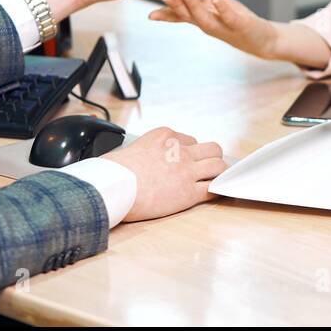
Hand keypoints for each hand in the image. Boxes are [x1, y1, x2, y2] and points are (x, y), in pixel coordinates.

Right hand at [103, 126, 226, 221]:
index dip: (189, 152)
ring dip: (218, 173)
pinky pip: (212, 189)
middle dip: (211, 158)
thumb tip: (141, 160)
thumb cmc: (113, 171)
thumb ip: (146, 150)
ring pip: (218, 166)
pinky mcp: (188, 193)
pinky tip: (215, 194)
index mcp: (166, 136)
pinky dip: (216, 191)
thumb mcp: (131, 148)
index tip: (185, 161)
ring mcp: (186, 171)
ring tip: (215, 180)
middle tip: (207, 168)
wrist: (112, 187)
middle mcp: (180, 150)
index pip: (189, 140)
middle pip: (212, 149)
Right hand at [146, 0, 276, 55]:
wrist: (261, 40)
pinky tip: (217, 1)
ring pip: (204, 17)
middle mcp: (208, 23)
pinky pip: (229, 17)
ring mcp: (222, 25)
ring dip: (193, 6)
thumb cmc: (233, 21)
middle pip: (188, 14)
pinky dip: (222, 9)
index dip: (163, 2)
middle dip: (175, 5)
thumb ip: (189, 2)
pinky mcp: (239, 25)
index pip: (178, 10)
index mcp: (200, 15)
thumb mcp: (208, 7)